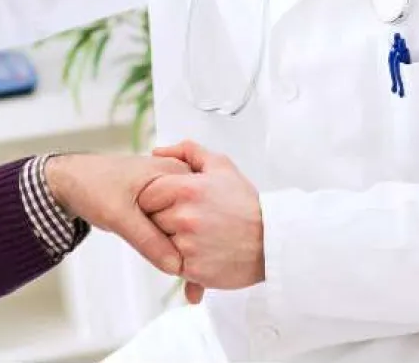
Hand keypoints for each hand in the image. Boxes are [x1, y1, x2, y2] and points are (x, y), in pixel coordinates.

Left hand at [44, 153, 190, 275]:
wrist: (72, 180)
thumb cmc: (93, 186)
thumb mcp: (119, 215)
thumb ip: (147, 239)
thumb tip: (174, 265)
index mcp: (175, 174)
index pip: (202, 208)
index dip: (198, 237)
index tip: (193, 263)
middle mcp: (179, 182)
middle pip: (197, 222)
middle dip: (195, 251)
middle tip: (194, 284)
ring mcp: (172, 195)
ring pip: (187, 230)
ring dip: (187, 255)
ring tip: (192, 286)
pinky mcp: (162, 207)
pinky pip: (176, 232)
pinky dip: (176, 251)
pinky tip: (181, 278)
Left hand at [139, 141, 264, 303]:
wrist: (271, 241)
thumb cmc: (245, 203)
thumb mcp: (221, 166)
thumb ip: (187, 151)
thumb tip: (157, 152)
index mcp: (187, 189)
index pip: (146, 194)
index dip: (156, 198)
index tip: (170, 203)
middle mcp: (184, 216)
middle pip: (150, 219)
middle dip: (163, 218)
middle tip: (187, 220)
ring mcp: (187, 244)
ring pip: (158, 242)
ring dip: (170, 240)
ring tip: (195, 236)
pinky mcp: (193, 269)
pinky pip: (170, 263)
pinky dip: (180, 259)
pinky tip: (199, 251)